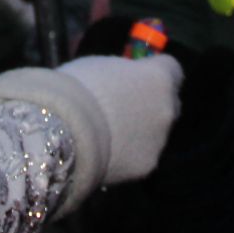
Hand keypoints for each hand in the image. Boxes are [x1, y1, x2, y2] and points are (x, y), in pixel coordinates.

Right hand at [0, 53, 182, 214]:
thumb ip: (123, 75)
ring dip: (140, 132)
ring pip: (156, 133)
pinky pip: (142, 156)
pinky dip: (129, 155)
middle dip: (152, 104)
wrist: (60, 130)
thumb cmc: (76, 87)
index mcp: (159, 77)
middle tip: (124, 109)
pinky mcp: (147, 166)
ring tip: (108, 136)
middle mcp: (167, 108)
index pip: (173, 69)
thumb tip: (125, 81)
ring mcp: (160, 140)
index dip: (154, 73)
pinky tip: (106, 154)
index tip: (138, 77)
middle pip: (169, 103)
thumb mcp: (101, 66)